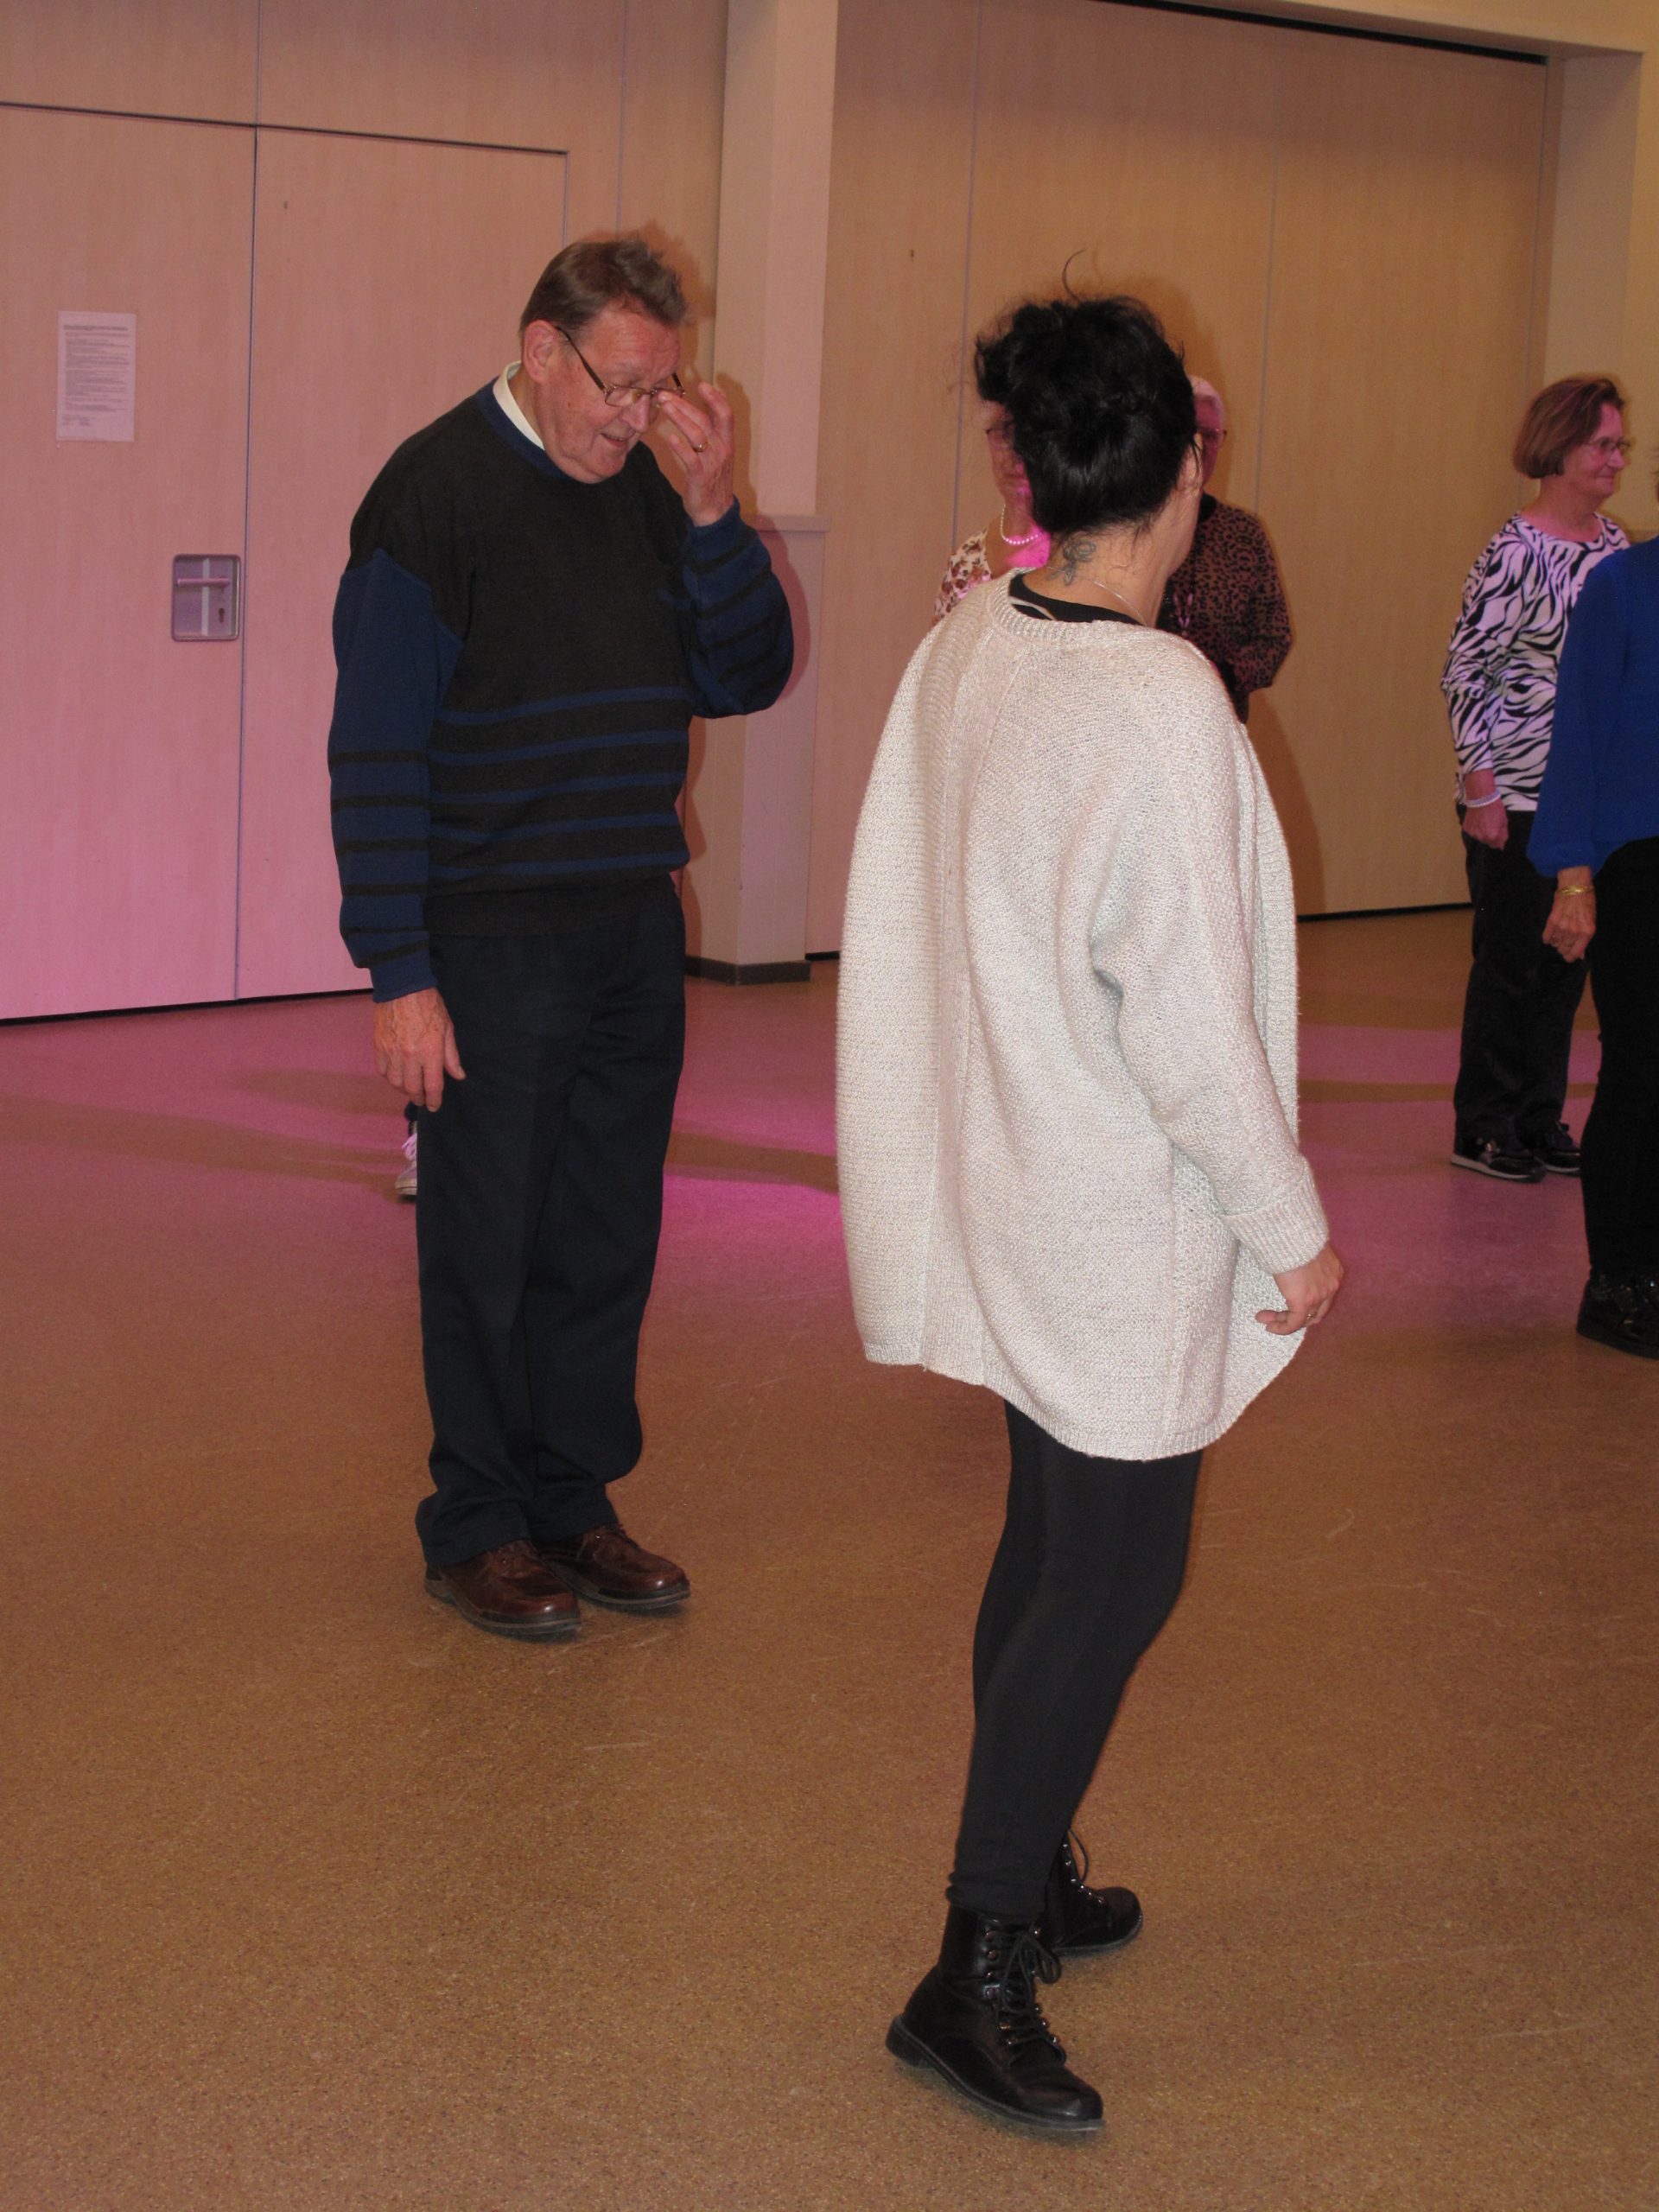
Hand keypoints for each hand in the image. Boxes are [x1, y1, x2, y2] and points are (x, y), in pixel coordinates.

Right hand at [372, 987, 464, 1110]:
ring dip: (404, 1089)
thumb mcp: (448, 1029)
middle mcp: (410, 1056)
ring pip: (395, 1083)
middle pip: (412, 1089)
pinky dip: (390, 1077)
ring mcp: (392, 1052)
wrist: (403, 987)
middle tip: (423, 1099)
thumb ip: (452, 1056)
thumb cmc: (429, 1006)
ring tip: (411, 1088)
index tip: (435, 1106)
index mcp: (431, 1051)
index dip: (435, 1100)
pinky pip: (382, 1071)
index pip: (433, 1086)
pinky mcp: (379, 1046)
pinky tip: (397, 1075)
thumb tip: (458, 1076)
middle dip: (419, 1098)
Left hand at [656, 380, 735, 527]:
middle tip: (665, 395)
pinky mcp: (700, 477)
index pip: (725, 414)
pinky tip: (670, 438)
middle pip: (704, 421)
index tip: (702, 384)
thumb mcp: (717, 451)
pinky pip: (691, 459)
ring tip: (664, 407)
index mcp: (726, 441)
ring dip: (679, 419)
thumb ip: (710, 429)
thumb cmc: (712, 478)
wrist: (715, 511)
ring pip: (697, 435)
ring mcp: (712, 463)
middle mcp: (722, 449)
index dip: (716, 398)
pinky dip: (680, 448)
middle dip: (684, 405)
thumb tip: (698, 404)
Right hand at [1258, 1243, 1343, 1334]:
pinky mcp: (1303, 1301)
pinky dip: (1282, 1328)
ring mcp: (1319, 1295)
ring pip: (1303, 1318)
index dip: (1308, 1304)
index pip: (1324, 1296)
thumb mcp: (1304, 1249)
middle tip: (1278, 1315)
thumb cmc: (1294, 1234)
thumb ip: (1303, 1261)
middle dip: (1296, 1316)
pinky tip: (1269, 1326)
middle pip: (1316, 1311)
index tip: (1288, 1300)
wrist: (1292, 1233)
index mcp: (1333, 1272)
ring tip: (1266, 1320)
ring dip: (1284, 1321)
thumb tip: (1290, 1264)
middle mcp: (1331, 1286)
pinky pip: (1293, 1323)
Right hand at [1462, 795, 1508, 848]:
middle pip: (1487, 842)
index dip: (1499, 840)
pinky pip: (1472, 832)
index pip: (1496, 845)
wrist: (1481, 798)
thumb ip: (1503, 835)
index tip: (1499, 834)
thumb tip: (1502, 845)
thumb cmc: (1495, 808)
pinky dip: (1475, 828)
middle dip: (1490, 836)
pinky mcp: (1466, 829)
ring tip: (1484, 822)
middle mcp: (1482, 838)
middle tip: (1491, 825)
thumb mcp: (1504, 822)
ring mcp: (1473, 834)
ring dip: (1482, 833)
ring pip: (1479, 837)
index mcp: (1492, 836)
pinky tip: (1477, 820)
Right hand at [1542, 876, 1595, 961]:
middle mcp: (1574, 932)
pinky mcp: (1552, 921)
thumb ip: (1585, 938)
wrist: (1575, 886)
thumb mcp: (1591, 921)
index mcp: (1586, 932)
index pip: (1575, 953)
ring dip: (1557, 941)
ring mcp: (1562, 927)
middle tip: (1566, 941)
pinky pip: (1547, 937)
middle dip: (1564, 948)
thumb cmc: (1586, 902)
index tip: (1568, 957)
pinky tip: (1551, 934)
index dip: (1571, 957)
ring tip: (1561, 932)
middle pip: (1564, 949)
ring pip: (1555, 944)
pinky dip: (1548, 937)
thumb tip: (1580, 954)